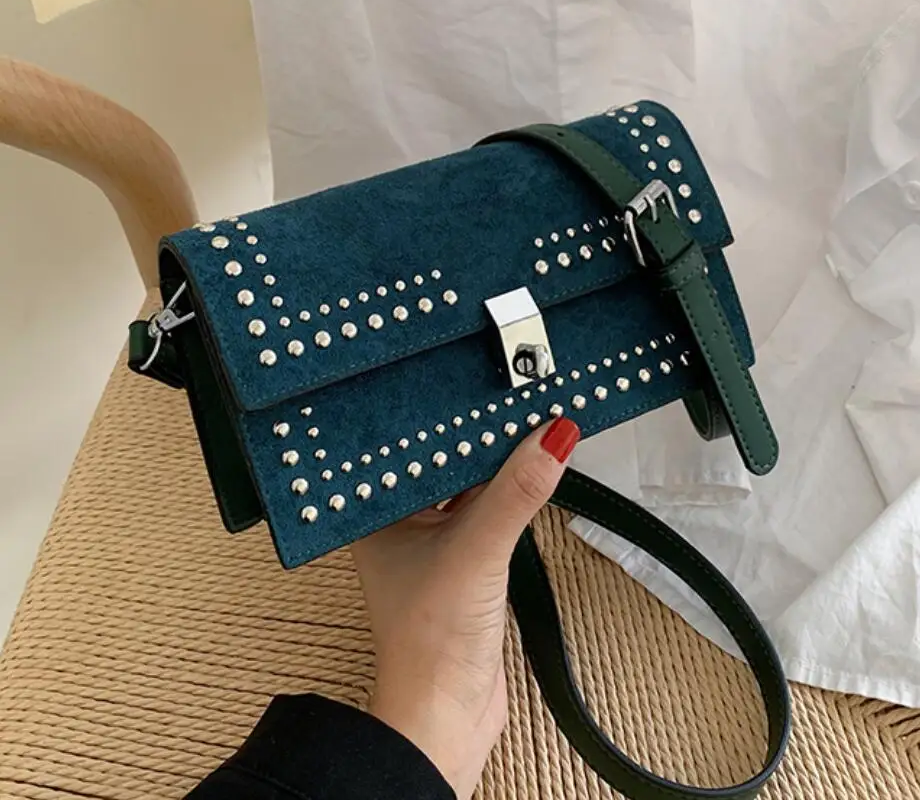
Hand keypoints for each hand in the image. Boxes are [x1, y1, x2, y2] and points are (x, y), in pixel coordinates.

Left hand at [351, 417, 579, 798]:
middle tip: (513, 396)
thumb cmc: (430, 644)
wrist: (448, 715)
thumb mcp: (477, 551)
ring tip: (526, 421)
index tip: (480, 387)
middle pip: (443, 463)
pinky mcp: (462, 561)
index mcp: (376, 513)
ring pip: (468, 486)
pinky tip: (528, 469)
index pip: (412, 448)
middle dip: (478, 437)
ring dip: (497, 465)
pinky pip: (486, 513)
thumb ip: (516, 493)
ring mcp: (432, 542)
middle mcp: (400, 522)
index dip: (445, 417)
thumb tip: (551, 438)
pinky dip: (508, 494)